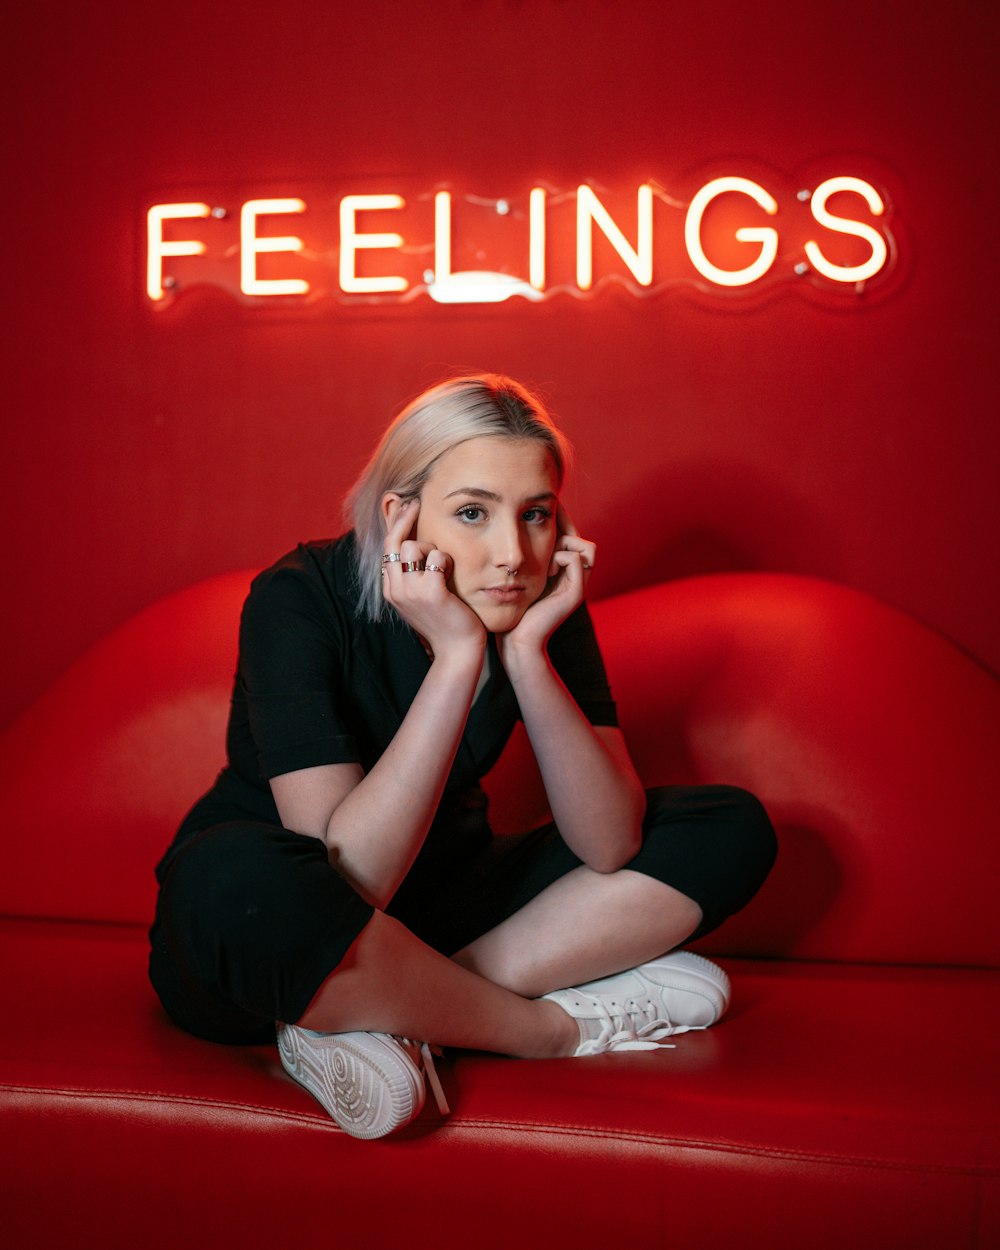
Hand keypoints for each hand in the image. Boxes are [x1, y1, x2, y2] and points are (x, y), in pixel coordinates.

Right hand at [381, 500, 484, 657]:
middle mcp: (396, 589)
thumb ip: (413, 575)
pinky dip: (446, 560)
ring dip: (433, 548)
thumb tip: (412, 546)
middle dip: (406, 518)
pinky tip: (451, 573)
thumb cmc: (445, 620)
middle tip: (417, 502)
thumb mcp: (421, 597)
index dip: (396, 524)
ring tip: (443, 566)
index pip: (387, 548)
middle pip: (395, 541)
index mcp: (391, 590)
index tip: (408, 507)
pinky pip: (436, 557)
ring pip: (414, 546)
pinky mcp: (431, 592)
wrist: (458, 650)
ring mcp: (411, 591)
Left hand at [499, 506, 595, 656]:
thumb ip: (528, 559)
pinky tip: (545, 571)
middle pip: (583, 540)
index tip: (540, 530)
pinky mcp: (575, 593)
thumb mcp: (521, 578)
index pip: (576, 539)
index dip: (563, 529)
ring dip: (563, 545)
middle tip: (544, 547)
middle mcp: (576, 578)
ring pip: (584, 545)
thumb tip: (519, 532)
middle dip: (563, 533)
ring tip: (545, 562)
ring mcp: (578, 585)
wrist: (518, 639)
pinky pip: (574, 558)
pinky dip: (558, 556)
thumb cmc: (514, 609)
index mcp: (565, 574)